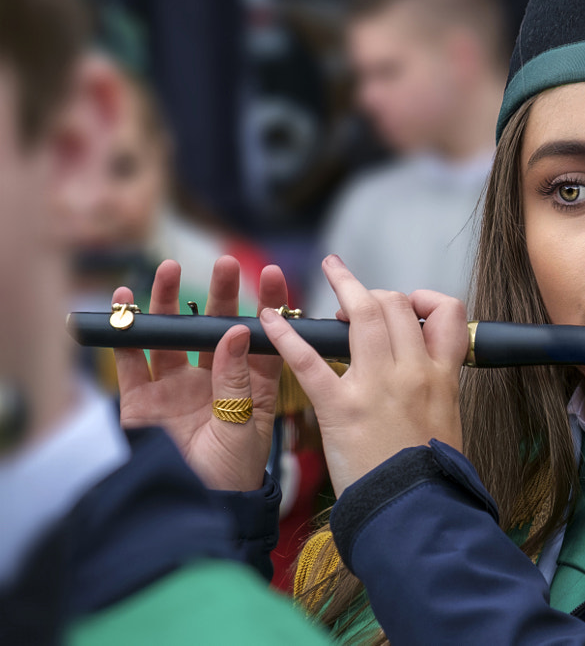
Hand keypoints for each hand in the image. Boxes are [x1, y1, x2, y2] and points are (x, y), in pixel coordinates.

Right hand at [114, 256, 287, 490]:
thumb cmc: (232, 470)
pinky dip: (128, 330)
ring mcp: (177, 387)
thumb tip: (238, 330)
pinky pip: (132, 358)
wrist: (196, 506)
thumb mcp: (244, 422)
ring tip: (169, 269)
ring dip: (170, 302)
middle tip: (227, 264)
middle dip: (221, 294)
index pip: (263, 336)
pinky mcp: (143, 399)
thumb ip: (238, 377)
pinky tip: (125, 300)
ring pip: (173, 335)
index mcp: (251, 385)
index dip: (269, 305)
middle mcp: (215, 379)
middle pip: (217, 327)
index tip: (274, 273)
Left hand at [261, 254, 466, 494]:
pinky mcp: (341, 407)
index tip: (409, 305)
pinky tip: (270, 319)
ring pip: (362, 314)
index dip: (427, 300)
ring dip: (342, 286)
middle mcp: (413, 371)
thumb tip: (427, 378)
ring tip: (330, 272)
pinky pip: (310, 359)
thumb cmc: (432, 477)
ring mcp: (377, 385)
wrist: (417, 512)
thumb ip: (437, 392)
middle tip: (354, 295)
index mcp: (443, 377)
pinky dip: (286, 335)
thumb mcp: (449, 423)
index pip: (448, 314)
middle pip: (396, 305)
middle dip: (374, 292)